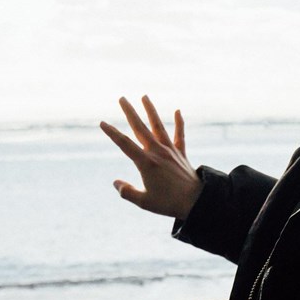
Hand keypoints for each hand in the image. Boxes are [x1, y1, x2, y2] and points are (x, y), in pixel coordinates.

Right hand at [100, 95, 202, 219]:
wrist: (196, 201)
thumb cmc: (169, 203)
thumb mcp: (144, 202)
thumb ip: (128, 192)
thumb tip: (116, 183)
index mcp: (146, 163)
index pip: (124, 144)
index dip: (112, 133)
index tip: (102, 123)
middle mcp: (157, 151)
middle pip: (140, 128)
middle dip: (130, 112)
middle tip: (122, 98)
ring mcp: (170, 150)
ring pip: (158, 126)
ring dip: (151, 110)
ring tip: (144, 96)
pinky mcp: (181, 153)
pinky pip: (180, 134)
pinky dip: (179, 122)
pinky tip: (177, 111)